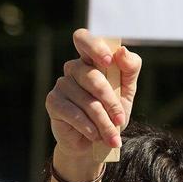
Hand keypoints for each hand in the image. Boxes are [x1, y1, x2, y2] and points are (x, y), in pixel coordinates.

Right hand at [44, 29, 140, 176]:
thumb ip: (129, 69)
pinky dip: (89, 127)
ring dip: (103, 122)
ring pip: (87, 100)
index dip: (94, 46)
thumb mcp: (126, 92)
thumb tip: (121, 51)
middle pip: (91, 76)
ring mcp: (61, 84)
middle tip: (121, 119)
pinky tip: (95, 136)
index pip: (83, 38)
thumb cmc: (110, 113)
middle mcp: (73, 68)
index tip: (108, 62)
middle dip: (110, 101)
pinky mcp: (53, 102)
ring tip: (112, 137)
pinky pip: (74, 113)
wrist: (94, 143)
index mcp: (90, 59)